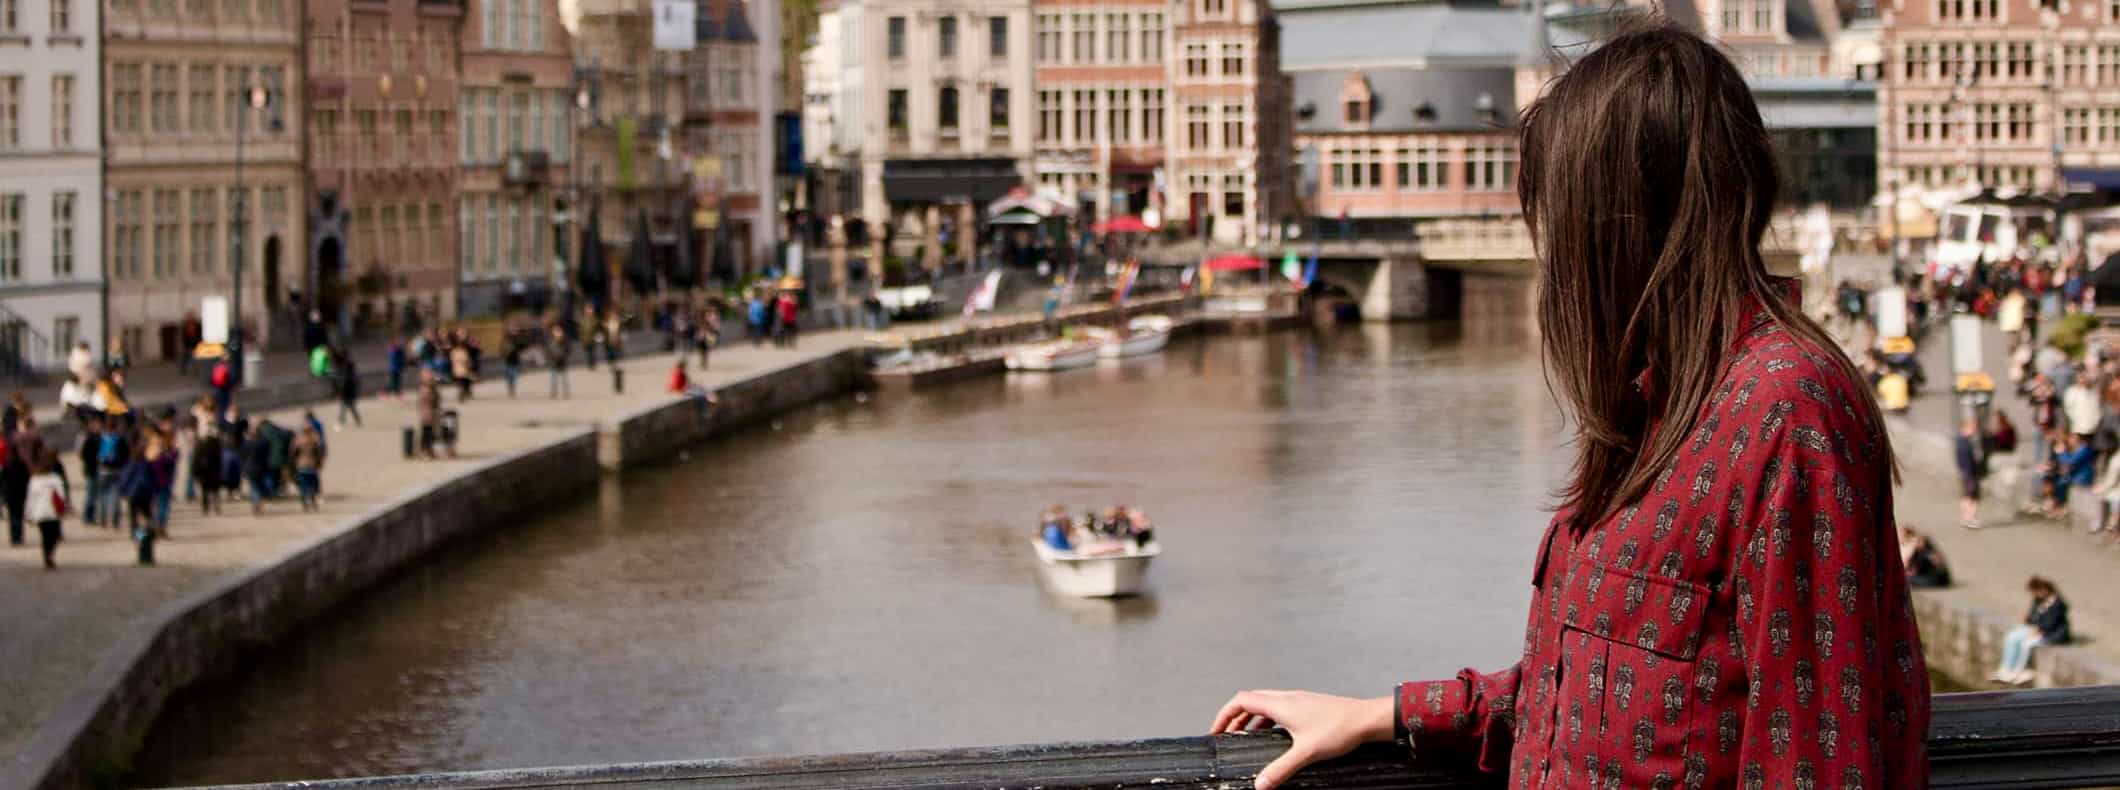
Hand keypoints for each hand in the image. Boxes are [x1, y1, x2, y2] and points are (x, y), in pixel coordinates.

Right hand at [1210, 690, 1394, 789]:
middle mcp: (1286, 698)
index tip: (1217, 730)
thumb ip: (1281, 769)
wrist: (1366, 719)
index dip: (1224, 714)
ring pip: (1265, 703)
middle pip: (1250, 700)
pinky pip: (1279, 708)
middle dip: (1235, 717)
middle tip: (1228, 735)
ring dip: (1252, 718)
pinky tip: (1275, 736)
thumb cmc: (1339, 729)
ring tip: (1247, 736)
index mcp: (1280, 704)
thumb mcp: (1305, 753)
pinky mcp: (1308, 706)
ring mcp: (1298, 700)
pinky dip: (1268, 719)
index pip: (1241, 701)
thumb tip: (1260, 784)